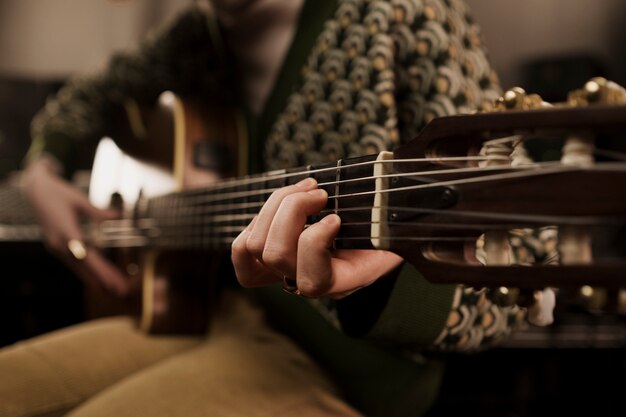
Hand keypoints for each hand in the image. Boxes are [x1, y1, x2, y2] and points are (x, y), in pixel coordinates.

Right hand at [22, 156, 130, 295]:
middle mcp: (59, 243)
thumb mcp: (79, 199)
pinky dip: (86, 272)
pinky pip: (73, 263)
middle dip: (103, 279)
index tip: (113, 280)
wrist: (36, 191)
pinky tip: (96, 280)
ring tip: (113, 289)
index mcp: (65, 231)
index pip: (86, 255)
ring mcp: (56, 246)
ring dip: (95, 279)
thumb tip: (118, 215)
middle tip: (121, 290)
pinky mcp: (56, 247)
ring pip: (78, 267)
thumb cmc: (58, 193)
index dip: (100, 269)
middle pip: (84, 265)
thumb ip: (98, 211)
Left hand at [231, 178, 402, 297]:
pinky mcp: (267, 259)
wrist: (377, 234)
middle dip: (292, 211)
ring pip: (254, 246)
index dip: (315, 243)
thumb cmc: (387, 227)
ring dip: (276, 205)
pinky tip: (285, 203)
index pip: (311, 282)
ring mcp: (285, 272)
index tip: (336, 217)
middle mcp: (309, 283)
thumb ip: (393, 229)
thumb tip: (396, 208)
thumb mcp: (396, 230)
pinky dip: (257, 220)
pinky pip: (242, 248)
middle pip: (275, 256)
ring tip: (305, 188)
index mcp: (343, 282)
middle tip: (320, 191)